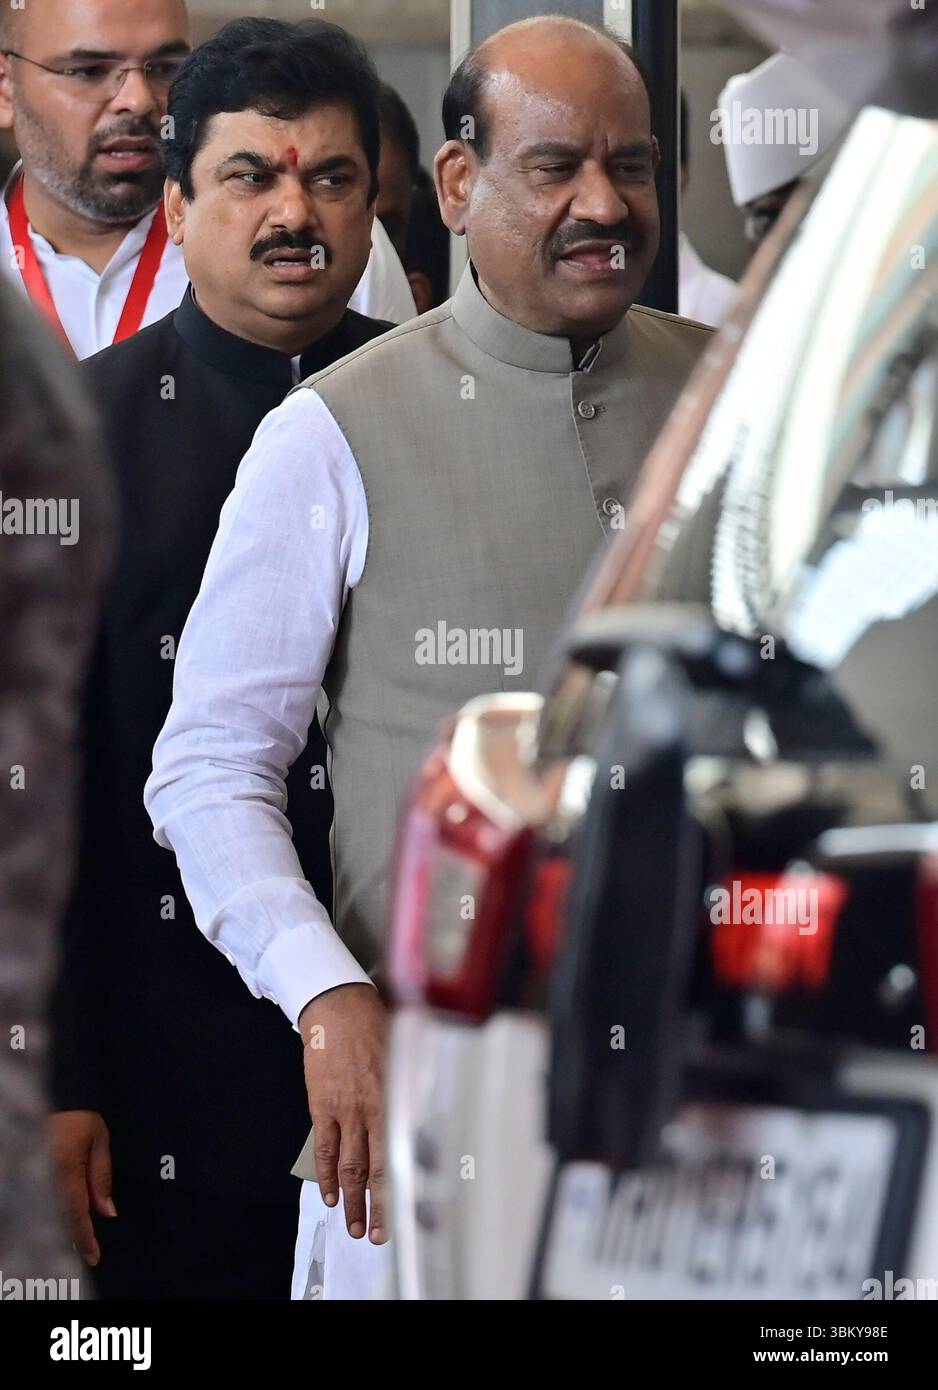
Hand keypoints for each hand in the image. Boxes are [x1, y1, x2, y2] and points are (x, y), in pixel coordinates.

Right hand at [48, 1110, 115, 1265]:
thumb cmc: (79, 1117)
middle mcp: (46, 1178)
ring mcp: (34, 1177)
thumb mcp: (99, 1139)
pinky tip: (60, 1222)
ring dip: (62, 1229)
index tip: (94, 1257)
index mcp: (66, 1170)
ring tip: (76, 1243)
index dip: (85, 1238)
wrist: (52, 1096)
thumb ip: (101, 1176)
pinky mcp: (28, 1174)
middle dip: (73, 1238)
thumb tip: (108, 1212)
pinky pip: (39, 1202)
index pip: (76, 1213)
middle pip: (59, 1219)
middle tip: (86, 1253)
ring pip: (48, 1214)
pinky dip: (52, 1214)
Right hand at [299, 983, 387, 1244]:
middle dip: (379, 1206)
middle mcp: (373, 1109)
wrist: (337, 1006)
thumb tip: (418, 1115)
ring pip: (349, 1166)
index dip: (403, 1186)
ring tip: (354, 1227)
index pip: (402, 1152)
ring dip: (352, 1200)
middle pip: (376, 1170)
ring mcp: (345, 1111)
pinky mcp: (322, 1106)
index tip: (407, 1210)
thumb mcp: (402, 1056)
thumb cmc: (373, 1023)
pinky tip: (330, 1195)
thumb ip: (408, 1089)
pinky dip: (325, 1175)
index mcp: (397, 1097)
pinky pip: (323, 1148)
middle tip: (380, 1236)